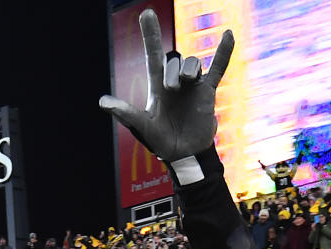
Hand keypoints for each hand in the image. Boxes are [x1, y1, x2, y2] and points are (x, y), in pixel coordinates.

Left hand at [99, 9, 231, 161]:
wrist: (184, 153)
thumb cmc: (160, 141)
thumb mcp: (142, 126)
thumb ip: (126, 113)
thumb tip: (103, 102)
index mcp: (157, 86)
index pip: (153, 55)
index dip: (150, 36)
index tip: (146, 13)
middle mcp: (174, 81)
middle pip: (174, 60)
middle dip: (172, 70)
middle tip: (170, 89)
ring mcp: (192, 85)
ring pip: (193, 63)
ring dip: (188, 69)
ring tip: (185, 83)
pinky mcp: (208, 92)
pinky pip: (218, 68)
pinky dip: (223, 52)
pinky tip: (228, 34)